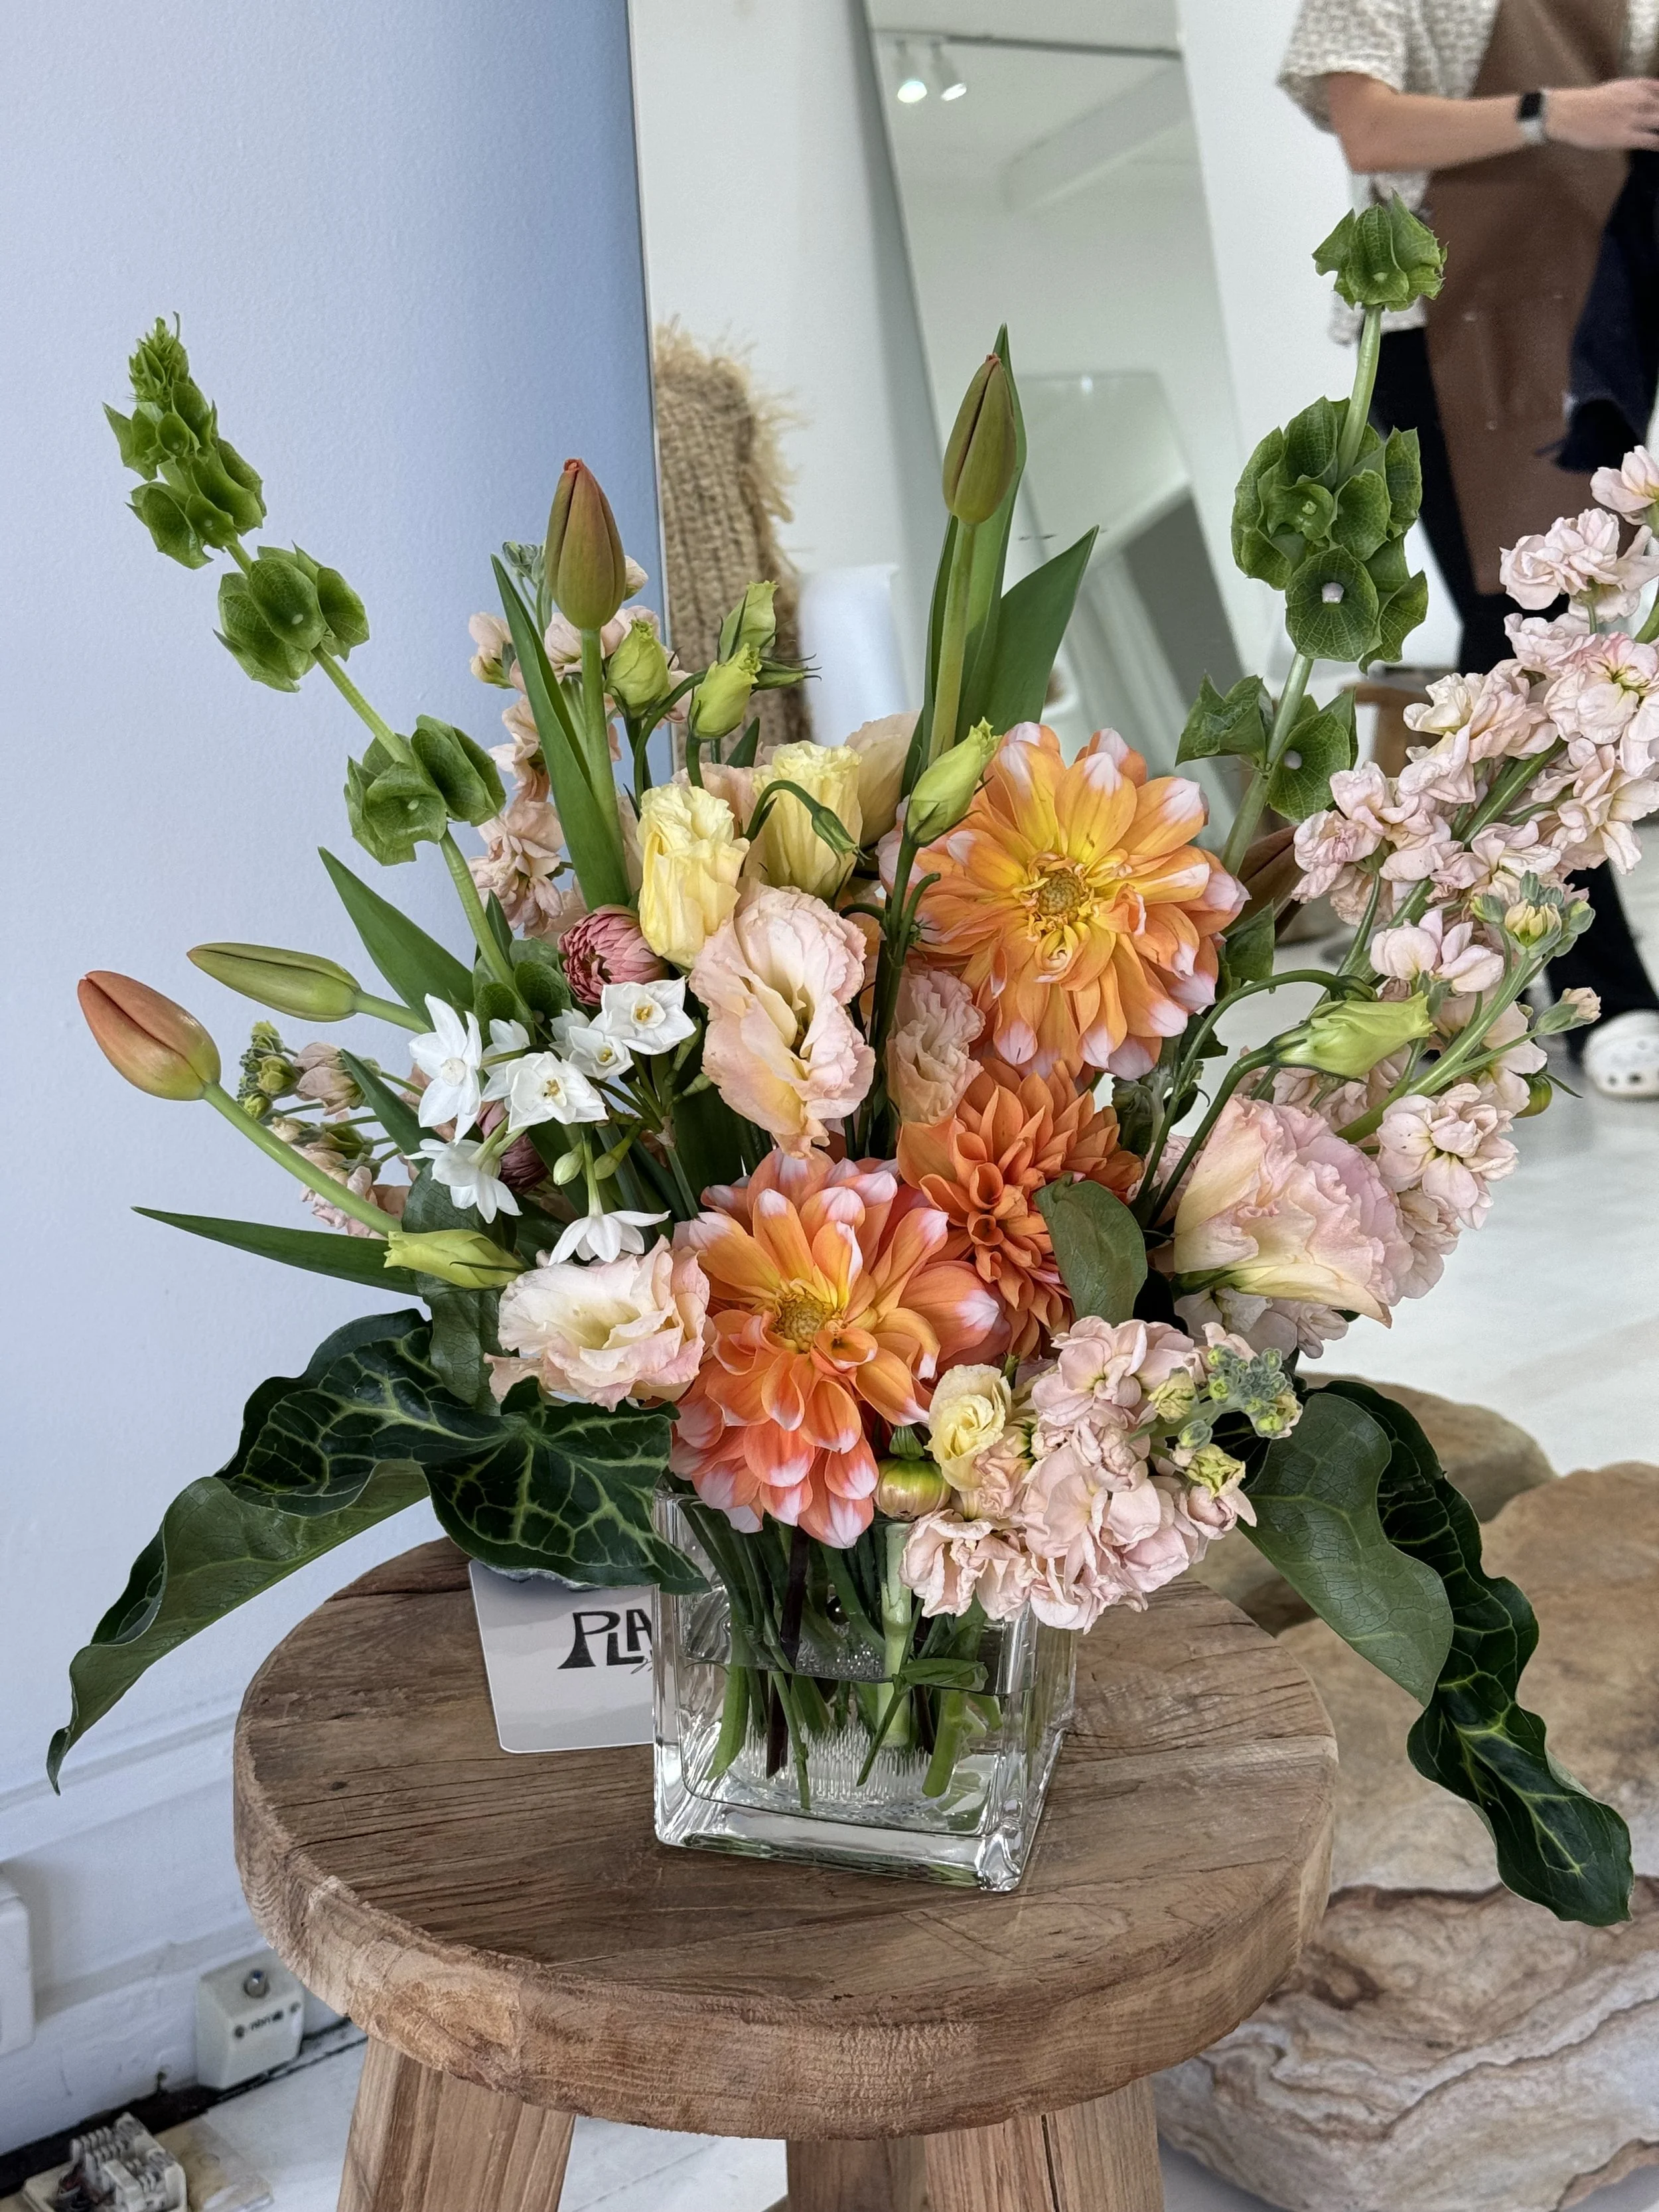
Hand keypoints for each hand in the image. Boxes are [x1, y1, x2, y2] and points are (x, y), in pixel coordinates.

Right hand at [1544, 78, 1658, 150]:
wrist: (1566, 112)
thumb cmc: (1586, 103)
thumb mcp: (1616, 88)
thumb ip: (1637, 90)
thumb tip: (1653, 94)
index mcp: (1637, 86)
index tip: (1656, 111)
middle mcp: (1638, 99)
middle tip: (1656, 124)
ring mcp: (1632, 117)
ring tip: (1658, 134)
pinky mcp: (1624, 136)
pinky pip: (1650, 140)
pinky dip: (1658, 144)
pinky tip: (1658, 148)